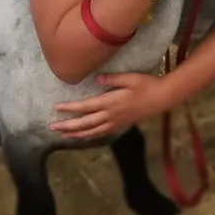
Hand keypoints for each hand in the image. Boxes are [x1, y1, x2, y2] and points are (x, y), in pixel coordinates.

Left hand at [50, 72, 171, 139]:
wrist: (162, 98)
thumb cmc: (147, 85)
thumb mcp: (130, 78)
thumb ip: (112, 79)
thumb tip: (96, 80)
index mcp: (111, 102)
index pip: (86, 107)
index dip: (70, 108)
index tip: (57, 108)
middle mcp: (111, 115)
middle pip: (85, 123)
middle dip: (68, 125)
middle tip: (52, 127)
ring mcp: (115, 122)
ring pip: (92, 131)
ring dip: (76, 133)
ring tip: (62, 134)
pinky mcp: (120, 125)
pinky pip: (101, 133)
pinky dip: (90, 135)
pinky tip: (83, 136)